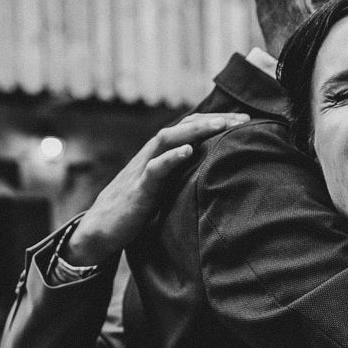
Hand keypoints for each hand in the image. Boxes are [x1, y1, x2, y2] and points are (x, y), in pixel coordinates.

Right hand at [64, 112, 250, 265]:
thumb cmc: (135, 209)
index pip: (190, 129)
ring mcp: (143, 169)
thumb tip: (214, 178)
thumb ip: (182, 179)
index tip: (245, 120)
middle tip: (244, 118)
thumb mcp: (164, 190)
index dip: (216, 121)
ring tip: (221, 125)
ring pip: (167, 139)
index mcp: (161, 155)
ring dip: (196, 130)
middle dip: (214, 120)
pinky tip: (188, 151)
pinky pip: (154, 168)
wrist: (101, 229)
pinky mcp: (138, 189)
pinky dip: (171, 158)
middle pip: (183, 127)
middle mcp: (152, 155)